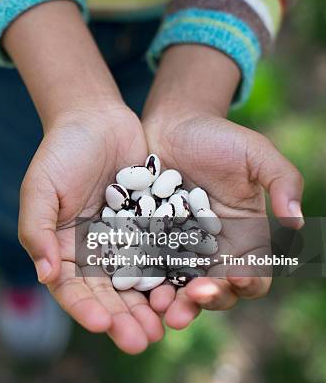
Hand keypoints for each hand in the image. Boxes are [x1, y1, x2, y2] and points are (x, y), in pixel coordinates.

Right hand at [19, 106, 164, 353]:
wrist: (96, 120)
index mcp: (61, 249)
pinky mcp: (149, 229)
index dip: (84, 309)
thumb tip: (44, 275)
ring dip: (148, 308)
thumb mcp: (40, 188)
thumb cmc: (60, 152)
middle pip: (107, 295)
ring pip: (136, 284)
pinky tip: (183, 292)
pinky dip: (170, 277)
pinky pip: (160, 257)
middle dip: (122, 320)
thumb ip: (37, 231)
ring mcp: (122, 242)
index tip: (102, 324)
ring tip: (164, 328)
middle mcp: (92, 252)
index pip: (71, 288)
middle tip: (141, 341)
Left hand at [143, 109, 303, 326]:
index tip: (237, 276)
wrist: (170, 126)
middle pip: (215, 288)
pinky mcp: (148, 242)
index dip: (249, 280)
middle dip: (207, 298)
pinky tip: (134, 285)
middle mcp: (212, 250)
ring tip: (162, 304)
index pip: (253, 273)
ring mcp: (178, 249)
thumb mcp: (255, 152)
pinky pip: (146, 267)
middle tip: (194, 296)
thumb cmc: (217, 137)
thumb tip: (297, 221)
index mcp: (245, 237)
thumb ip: (282, 181)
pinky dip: (143, 280)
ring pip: (178, 286)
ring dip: (173, 300)